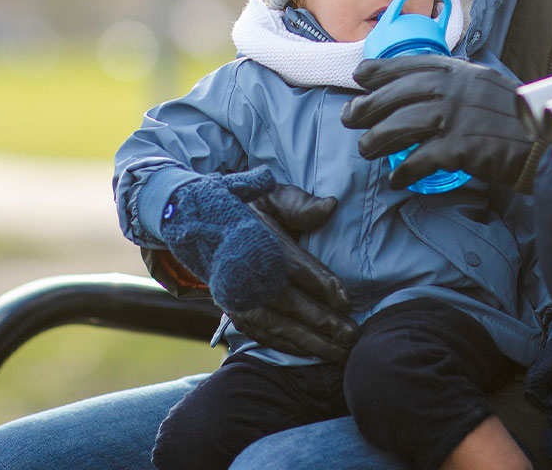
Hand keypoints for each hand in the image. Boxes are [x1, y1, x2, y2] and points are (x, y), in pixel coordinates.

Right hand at [164, 174, 356, 359]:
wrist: (199, 231)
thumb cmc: (247, 213)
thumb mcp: (271, 198)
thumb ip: (300, 205)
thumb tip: (331, 206)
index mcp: (260, 245)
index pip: (298, 268)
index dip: (324, 285)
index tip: (347, 301)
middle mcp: (248, 277)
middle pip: (291, 303)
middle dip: (324, 323)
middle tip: (352, 335)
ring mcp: (239, 300)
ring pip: (278, 326)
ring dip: (311, 343)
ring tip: (340, 353)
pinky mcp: (235, 315)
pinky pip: (264, 336)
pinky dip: (288, 347)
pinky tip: (311, 353)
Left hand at [343, 54, 537, 187]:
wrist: (548, 143)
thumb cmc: (519, 119)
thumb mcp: (489, 87)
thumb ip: (461, 84)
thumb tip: (428, 90)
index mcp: (463, 72)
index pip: (413, 65)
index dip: (383, 71)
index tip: (360, 76)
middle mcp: (457, 89)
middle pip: (400, 95)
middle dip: (369, 107)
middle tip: (349, 118)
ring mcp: (458, 116)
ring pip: (403, 125)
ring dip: (378, 140)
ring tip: (366, 150)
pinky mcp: (461, 146)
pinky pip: (421, 159)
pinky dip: (405, 170)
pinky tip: (396, 179)